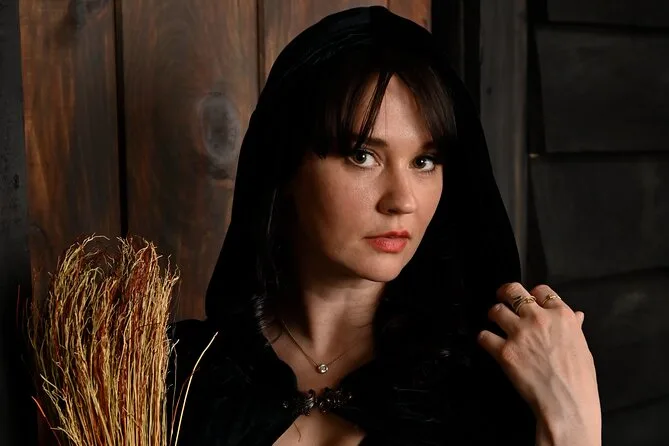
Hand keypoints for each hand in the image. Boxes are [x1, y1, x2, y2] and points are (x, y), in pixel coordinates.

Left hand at [476, 283, 600, 445]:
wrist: (567, 404)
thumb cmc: (580, 380)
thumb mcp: (583, 347)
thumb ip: (574, 327)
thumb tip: (577, 315)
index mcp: (561, 316)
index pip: (541, 290)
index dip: (533, 294)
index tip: (530, 300)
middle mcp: (538, 319)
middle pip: (513, 291)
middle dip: (505, 293)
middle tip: (502, 299)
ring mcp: (519, 334)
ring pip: (496, 310)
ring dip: (494, 315)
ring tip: (494, 321)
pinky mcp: (504, 351)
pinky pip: (484, 336)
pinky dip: (484, 339)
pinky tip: (489, 343)